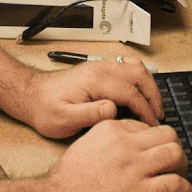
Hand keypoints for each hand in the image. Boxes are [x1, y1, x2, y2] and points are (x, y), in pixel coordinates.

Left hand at [16, 58, 164, 137]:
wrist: (32, 96)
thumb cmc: (45, 108)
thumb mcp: (64, 119)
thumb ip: (90, 115)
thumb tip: (113, 110)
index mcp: (94, 80)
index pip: (130, 92)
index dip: (145, 110)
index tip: (150, 124)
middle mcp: (100, 69)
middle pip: (139, 75)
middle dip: (153, 95)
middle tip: (158, 115)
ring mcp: (100, 66)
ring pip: (135, 68)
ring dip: (148, 85)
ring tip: (153, 105)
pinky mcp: (99, 69)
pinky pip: (127, 67)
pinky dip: (140, 78)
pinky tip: (140, 91)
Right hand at [43, 118, 191, 191]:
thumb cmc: (69, 181)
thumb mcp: (86, 147)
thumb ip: (108, 139)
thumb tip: (130, 141)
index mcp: (110, 130)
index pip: (146, 126)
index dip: (154, 140)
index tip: (156, 151)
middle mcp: (125, 145)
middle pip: (167, 134)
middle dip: (174, 147)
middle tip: (174, 162)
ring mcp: (135, 168)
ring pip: (175, 154)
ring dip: (183, 167)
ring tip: (181, 177)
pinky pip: (176, 184)